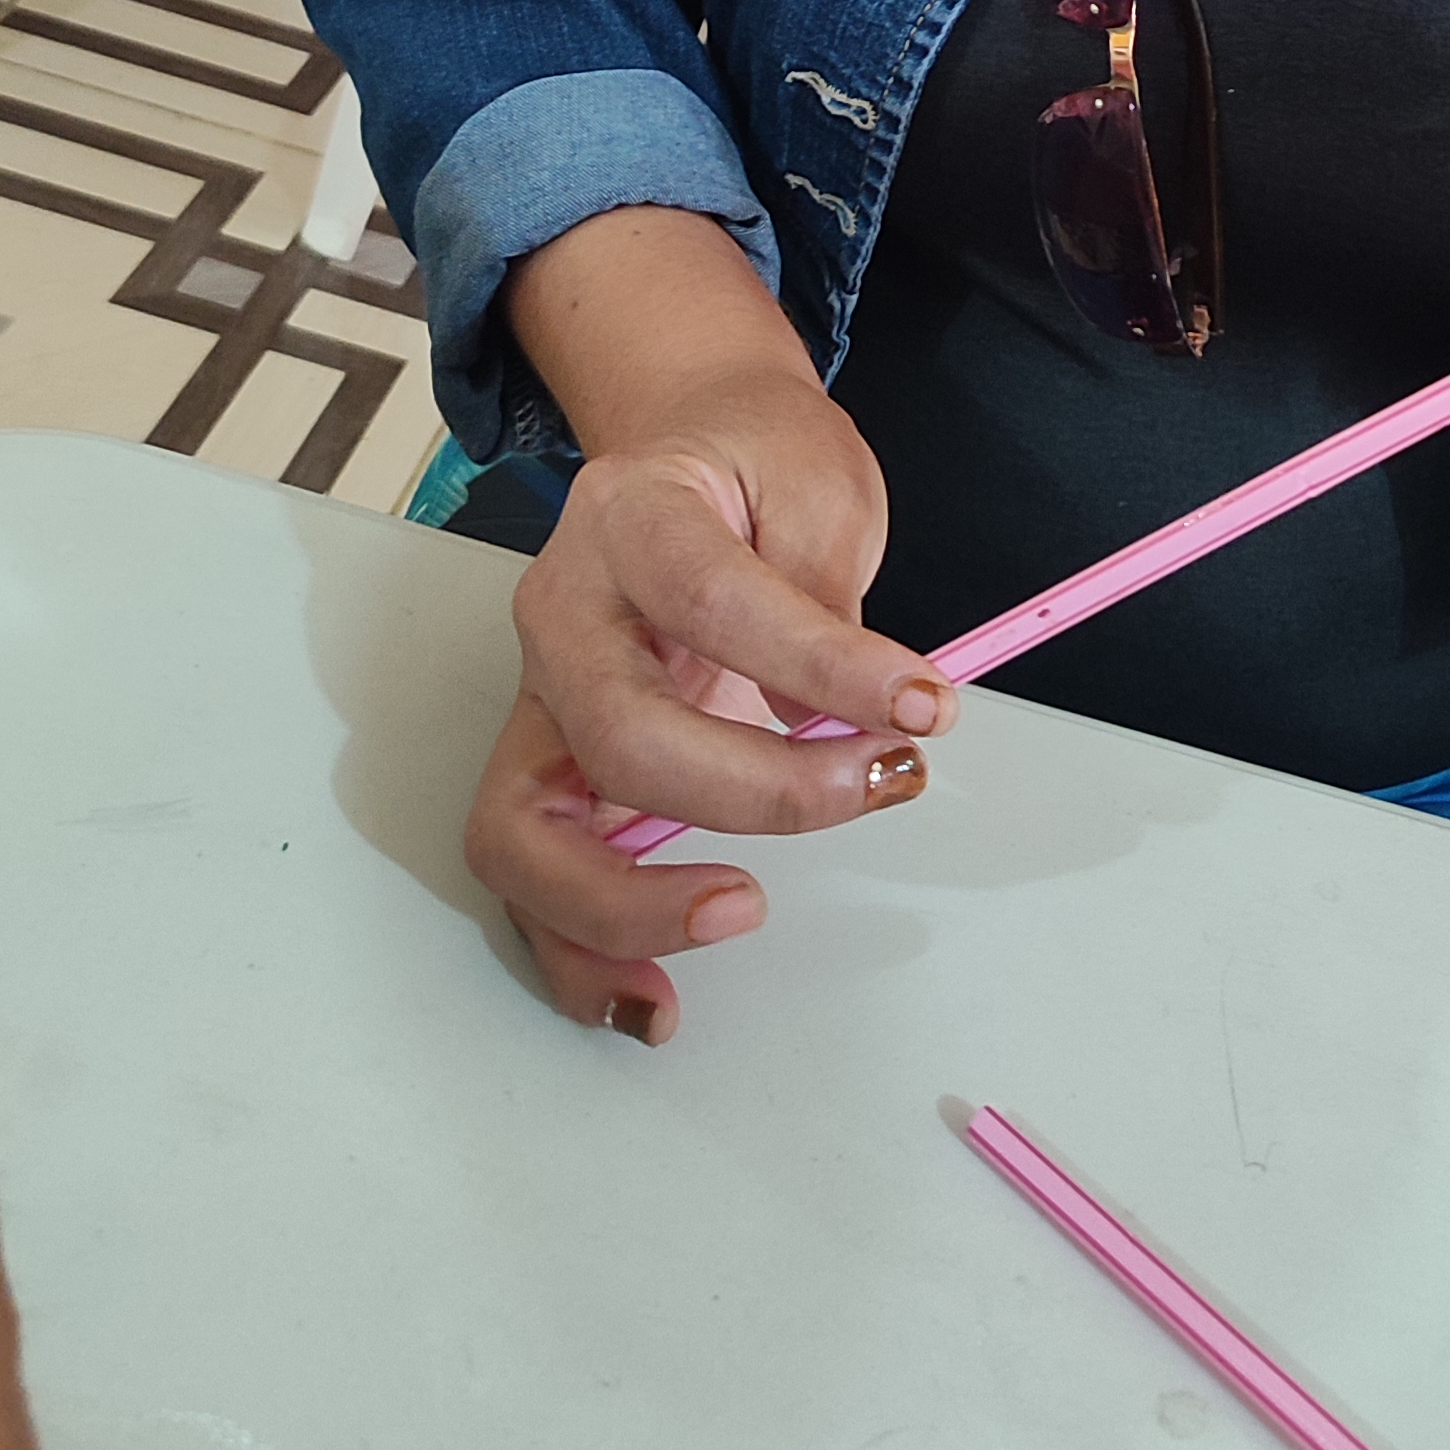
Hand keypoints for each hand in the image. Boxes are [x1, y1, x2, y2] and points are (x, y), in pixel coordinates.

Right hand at [466, 373, 958, 1043]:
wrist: (688, 449)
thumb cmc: (755, 465)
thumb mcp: (818, 482)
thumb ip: (823, 589)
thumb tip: (841, 713)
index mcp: (629, 518)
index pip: (712, 603)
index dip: (820, 666)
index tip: (922, 706)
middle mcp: (560, 612)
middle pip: (618, 732)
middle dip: (752, 790)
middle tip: (874, 787)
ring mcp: (539, 702)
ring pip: (527, 832)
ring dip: (626, 901)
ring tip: (739, 913)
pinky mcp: (547, 773)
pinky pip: (530, 883)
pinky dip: (580, 955)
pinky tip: (655, 1000)